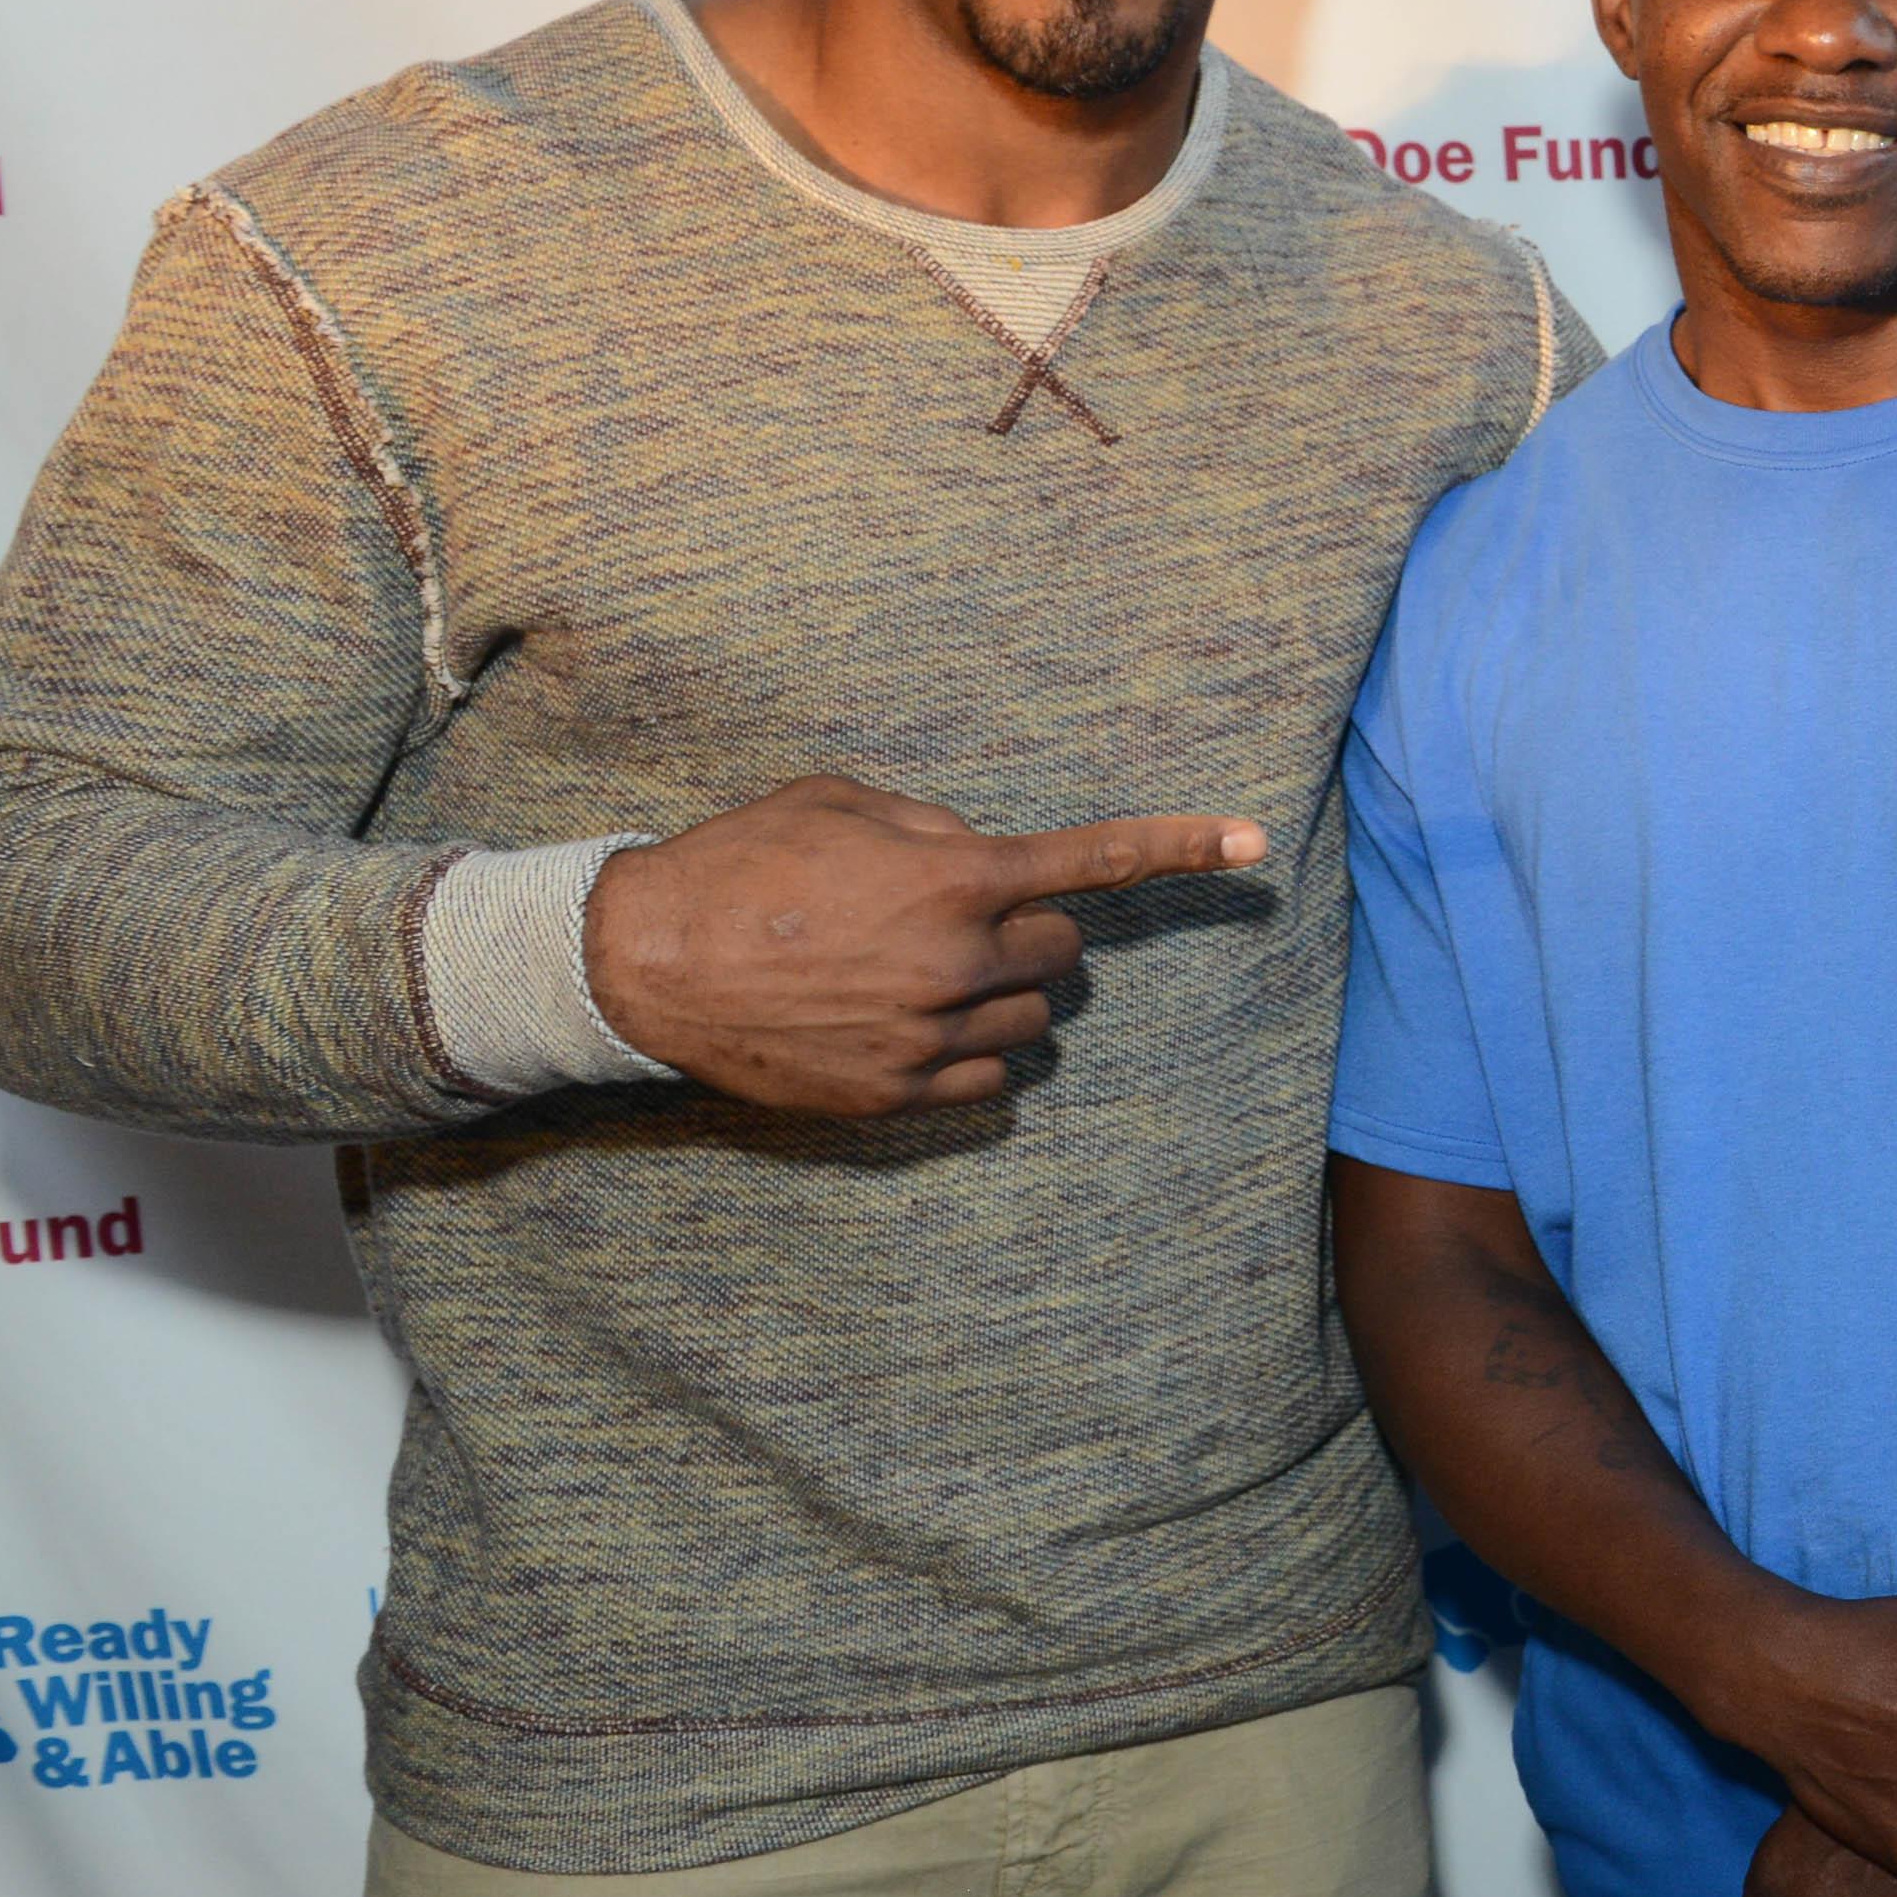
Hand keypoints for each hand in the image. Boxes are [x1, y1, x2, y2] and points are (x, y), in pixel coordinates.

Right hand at [584, 773, 1269, 1114]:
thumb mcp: (840, 803)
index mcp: (951, 878)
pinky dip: (970, 1052)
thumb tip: (984, 856)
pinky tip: (907, 1024)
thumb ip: (935, 825)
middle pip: (1060, 952)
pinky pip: (989, 1081)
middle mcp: (955, 960)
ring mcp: (929, 1035)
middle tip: (954, 921)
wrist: (643, 961)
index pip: (1091, 862)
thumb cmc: (739, 863)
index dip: (1183, 845)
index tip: (1253, 838)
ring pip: (1033, 1021)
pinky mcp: (897, 1093)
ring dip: (1001, 995)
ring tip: (917, 974)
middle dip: (1025, 932)